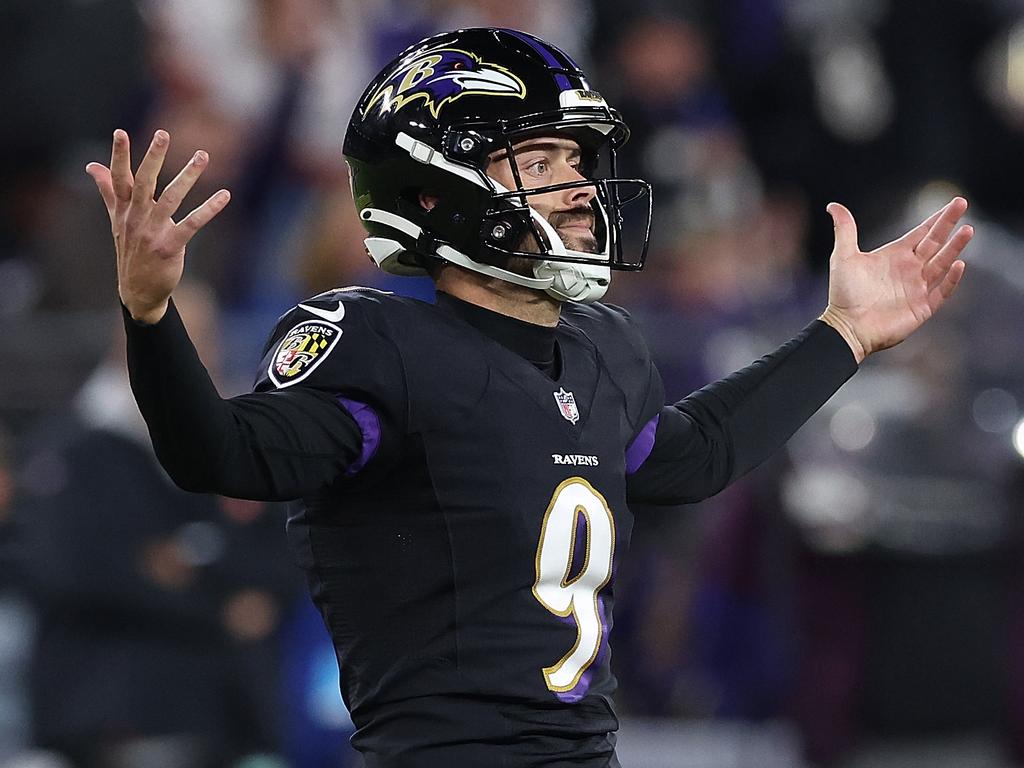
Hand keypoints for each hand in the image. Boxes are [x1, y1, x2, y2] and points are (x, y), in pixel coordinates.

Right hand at [86, 129, 230, 323]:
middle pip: (144, 183)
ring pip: (171, 198)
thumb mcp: (117, 219)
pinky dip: (209, 209)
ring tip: (202, 156)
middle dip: (153, 158)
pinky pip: (192, 224)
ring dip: (188, 176)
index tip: (120, 132)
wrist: (138, 290)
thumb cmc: (131, 250)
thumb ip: (108, 190)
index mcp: (124, 209)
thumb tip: (91, 165)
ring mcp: (153, 232)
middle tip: (163, 134)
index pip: (120, 178)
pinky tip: (224, 195)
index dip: (119, 156)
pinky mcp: (170, 246)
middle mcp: (137, 218)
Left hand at [819, 197, 971, 362]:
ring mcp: (918, 288)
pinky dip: (952, 279)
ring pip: (942, 263)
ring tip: (968, 230)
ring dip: (955, 247)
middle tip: (962, 203)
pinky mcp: (922, 307)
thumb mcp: (843, 257)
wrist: (847, 327)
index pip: (922, 233)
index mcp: (895, 256)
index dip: (937, 219)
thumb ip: (844, 230)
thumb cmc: (843, 294)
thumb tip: (833, 205)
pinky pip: (942, 291)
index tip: (955, 203)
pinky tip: (959, 265)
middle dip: (949, 224)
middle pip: (935, 243)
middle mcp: (910, 270)